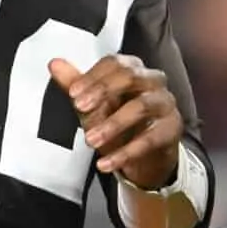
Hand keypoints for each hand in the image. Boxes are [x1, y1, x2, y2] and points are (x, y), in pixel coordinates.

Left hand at [51, 54, 180, 188]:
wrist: (144, 156)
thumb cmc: (119, 123)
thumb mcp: (92, 106)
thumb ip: (74, 85)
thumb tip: (54, 64)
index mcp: (133, 69)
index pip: (114, 63)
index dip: (93, 77)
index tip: (73, 93)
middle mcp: (153, 81)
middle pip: (130, 76)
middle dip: (103, 91)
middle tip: (80, 108)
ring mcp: (165, 103)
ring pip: (141, 106)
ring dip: (112, 124)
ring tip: (90, 140)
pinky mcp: (172, 129)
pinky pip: (149, 139)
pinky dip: (125, 153)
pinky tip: (106, 164)